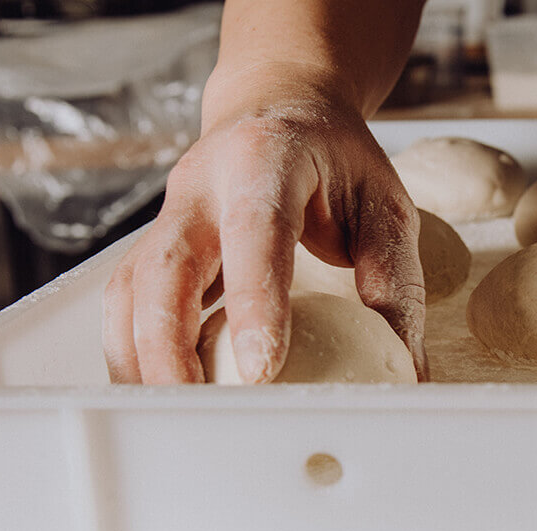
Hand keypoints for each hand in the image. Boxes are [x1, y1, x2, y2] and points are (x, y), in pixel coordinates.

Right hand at [103, 66, 425, 383]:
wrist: (279, 106)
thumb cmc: (338, 164)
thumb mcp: (384, 208)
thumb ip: (395, 285)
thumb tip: (409, 372)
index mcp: (266, 160)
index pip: (255, 232)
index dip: (254, 302)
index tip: (262, 369)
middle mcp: (202, 185)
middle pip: (166, 266)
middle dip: (170, 344)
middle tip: (195, 410)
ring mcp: (168, 215)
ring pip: (130, 289)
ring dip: (142, 358)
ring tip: (171, 418)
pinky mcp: (154, 246)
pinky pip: (127, 302)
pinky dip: (136, 352)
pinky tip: (163, 394)